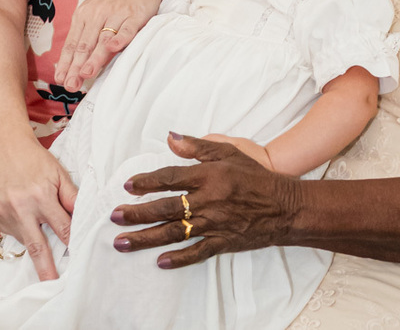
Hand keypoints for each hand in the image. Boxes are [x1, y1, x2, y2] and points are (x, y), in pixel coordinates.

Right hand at [0, 133, 77, 280]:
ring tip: (36, 222)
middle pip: (37, 245)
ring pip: (23, 237)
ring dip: (34, 238)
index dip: (72, 242)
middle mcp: (20, 208)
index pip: (62, 228)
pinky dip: (20, 228)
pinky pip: (9, 230)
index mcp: (41, 197)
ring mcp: (2, 213)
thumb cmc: (34, 158)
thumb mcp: (59, 173)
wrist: (1, 144)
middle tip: (52, 284)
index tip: (78, 257)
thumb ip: (71, 197)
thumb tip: (85, 216)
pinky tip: (22, 213)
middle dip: (46, 267)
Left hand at [55, 0, 170, 89]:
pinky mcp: (135, 14)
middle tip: (71, 84)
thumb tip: (76, 63)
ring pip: (103, 39)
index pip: (72, 43)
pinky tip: (113, 49)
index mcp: (84, 15)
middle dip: (76, 66)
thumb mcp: (96, 13)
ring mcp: (116, 13)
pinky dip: (120, 38)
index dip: (66, 63)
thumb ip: (87, 35)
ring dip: (94, 57)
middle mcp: (97, 14)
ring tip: (86, 74)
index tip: (61, 80)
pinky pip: (127, 28)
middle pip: (85, 44)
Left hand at [110, 134, 300, 268]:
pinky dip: (178, 259)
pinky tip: (159, 262)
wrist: (285, 206)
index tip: (128, 186)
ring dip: (146, 238)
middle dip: (137, 214)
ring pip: (174, 232)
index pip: (170, 178)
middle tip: (115, 217)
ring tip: (122, 242)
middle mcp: (209, 201)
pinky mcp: (223, 242)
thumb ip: (198, 145)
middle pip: (166, 208)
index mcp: (209, 176)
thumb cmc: (256, 176)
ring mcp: (215, 224)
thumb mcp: (230, 152)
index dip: (147, 182)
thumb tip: (170, 137)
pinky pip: (197, 253)